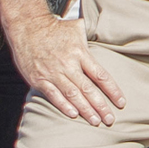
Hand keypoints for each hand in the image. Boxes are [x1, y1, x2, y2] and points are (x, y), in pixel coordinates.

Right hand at [3, 12, 124, 126]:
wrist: (27, 26)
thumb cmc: (53, 27)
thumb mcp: (76, 27)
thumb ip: (91, 36)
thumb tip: (106, 32)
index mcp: (80, 52)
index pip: (100, 75)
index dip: (112, 90)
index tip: (121, 102)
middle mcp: (68, 64)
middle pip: (88, 89)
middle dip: (101, 106)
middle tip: (110, 119)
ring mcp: (53, 73)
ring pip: (73, 95)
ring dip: (85, 110)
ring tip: (96, 121)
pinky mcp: (39, 79)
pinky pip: (53, 95)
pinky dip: (63, 106)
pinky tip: (73, 114)